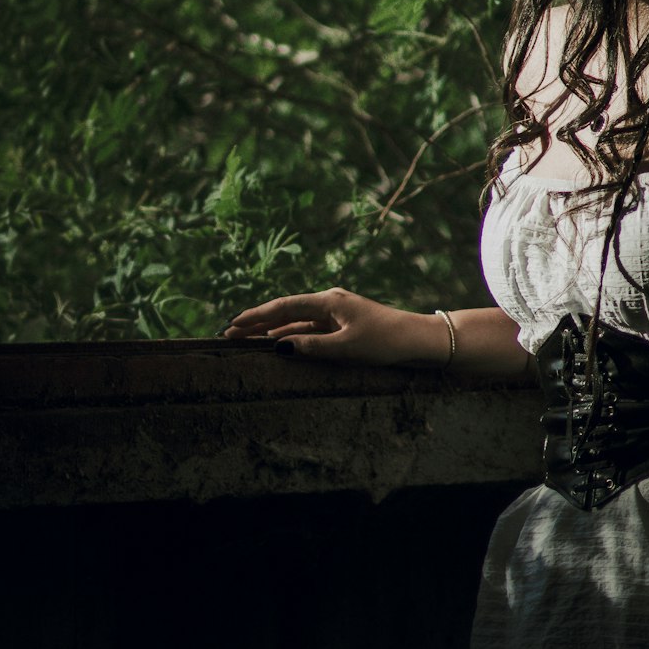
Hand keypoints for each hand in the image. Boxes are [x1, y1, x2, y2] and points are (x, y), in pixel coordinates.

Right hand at [220, 287, 447, 366]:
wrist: (418, 340)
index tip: (233, 325)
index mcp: (328, 301)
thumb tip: (279, 347)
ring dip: (273, 332)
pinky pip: (311, 331)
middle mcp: (329, 303)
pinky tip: (280, 347)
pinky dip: (293, 338)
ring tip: (248, 341)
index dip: (256, 317)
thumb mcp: (346, 347)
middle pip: (286, 312)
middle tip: (230, 334)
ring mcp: (337, 315)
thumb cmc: (385, 341)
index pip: (283, 307)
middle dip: (258, 323)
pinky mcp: (344, 327)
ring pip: (297, 322)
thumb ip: (311, 347)